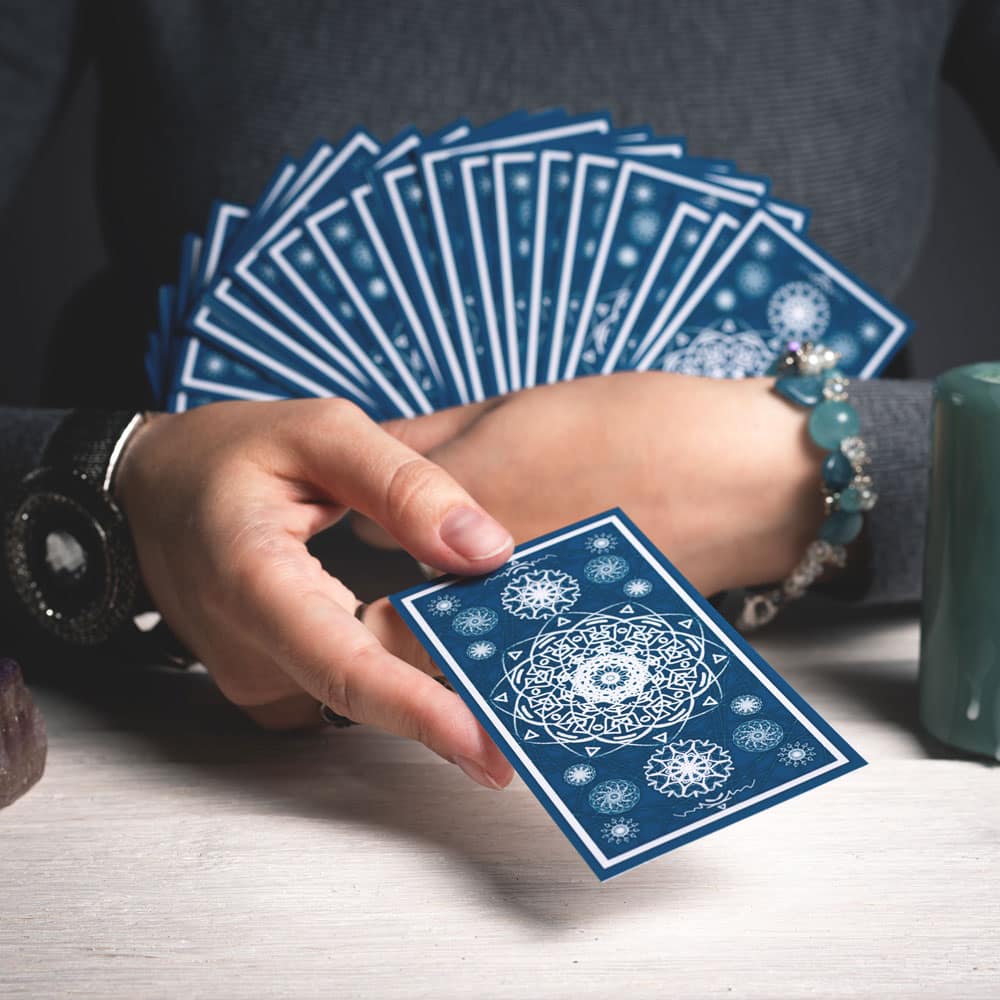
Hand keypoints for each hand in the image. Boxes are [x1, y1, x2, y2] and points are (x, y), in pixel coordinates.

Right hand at [115, 399, 515, 788]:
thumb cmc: (225, 456)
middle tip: (534, 712)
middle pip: (364, 695)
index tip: (488, 746)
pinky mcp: (266, 686)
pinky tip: (438, 654)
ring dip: (426, 688)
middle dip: (452, 707)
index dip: (419, 712)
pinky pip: (342, 692)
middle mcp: (249, 651)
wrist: (147, 494)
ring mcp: (253, 679)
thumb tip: (487, 550)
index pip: (345, 666)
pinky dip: (394, 678)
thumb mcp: (321, 435)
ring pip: (358, 698)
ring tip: (498, 675)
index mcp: (255, 582)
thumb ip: (406, 485)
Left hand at [359, 373, 824, 595]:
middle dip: (428, 565)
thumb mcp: (518, 407)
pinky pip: (521, 633)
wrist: (744, 481)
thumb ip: (433, 436)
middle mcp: (479, 573)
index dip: (385, 520)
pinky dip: (528, 611)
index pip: (370, 528)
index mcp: (456, 503)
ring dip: (478, 594)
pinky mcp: (571, 637)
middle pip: (417, 588)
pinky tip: (564, 576)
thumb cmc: (637, 426)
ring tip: (536, 550)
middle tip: (483, 522)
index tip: (408, 507)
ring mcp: (525, 614)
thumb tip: (375, 445)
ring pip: (468, 617)